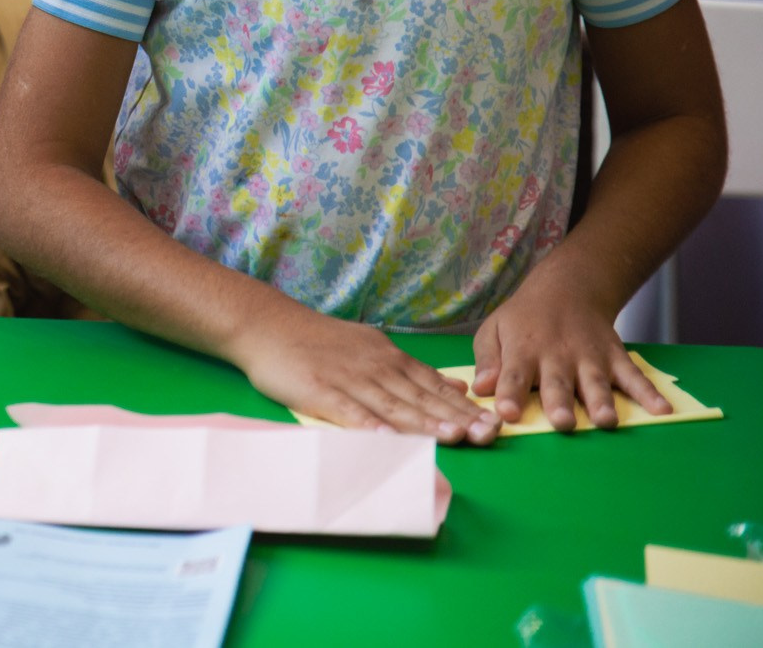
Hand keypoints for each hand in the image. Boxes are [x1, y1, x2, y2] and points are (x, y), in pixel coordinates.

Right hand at [234, 304, 500, 444]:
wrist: (267, 324)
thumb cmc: (318, 340)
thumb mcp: (372, 345)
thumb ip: (413, 369)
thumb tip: (457, 385)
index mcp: (389, 359)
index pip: (435, 387)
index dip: (464, 408)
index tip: (494, 424)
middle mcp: (376, 368)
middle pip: (422, 398)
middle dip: (456, 418)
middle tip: (487, 435)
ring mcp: (348, 380)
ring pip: (393, 406)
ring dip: (424, 423)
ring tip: (453, 437)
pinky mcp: (319, 391)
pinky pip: (348, 411)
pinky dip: (369, 425)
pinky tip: (388, 439)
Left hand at [470, 270, 670, 430]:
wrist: (566, 289)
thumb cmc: (523, 319)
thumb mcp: (494, 331)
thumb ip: (487, 361)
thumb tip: (480, 388)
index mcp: (523, 351)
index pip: (512, 375)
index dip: (509, 395)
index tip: (506, 414)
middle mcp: (557, 356)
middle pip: (557, 383)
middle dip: (560, 403)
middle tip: (563, 423)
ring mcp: (589, 357)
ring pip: (595, 382)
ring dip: (601, 402)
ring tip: (606, 422)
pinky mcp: (615, 357)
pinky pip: (634, 377)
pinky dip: (649, 393)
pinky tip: (662, 411)